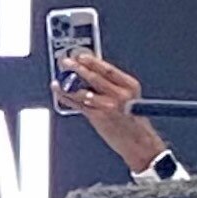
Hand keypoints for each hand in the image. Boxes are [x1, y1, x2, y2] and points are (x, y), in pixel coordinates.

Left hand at [59, 50, 170, 171]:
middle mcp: (120, 94)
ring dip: (68, 83)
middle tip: (65, 62)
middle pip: (94, 77)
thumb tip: (90, 73)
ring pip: (83, 91)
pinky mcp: (98, 117)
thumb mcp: (130, 98)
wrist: (138, 142)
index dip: (92, 61)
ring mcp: (108, 105)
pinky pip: (77, 105)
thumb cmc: (133, 121)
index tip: (80, 55)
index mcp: (129, 85)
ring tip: (58, 79)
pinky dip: (65, 97)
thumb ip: (113, 85)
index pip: (107, 69)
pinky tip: (58, 92)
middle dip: (77, 68)